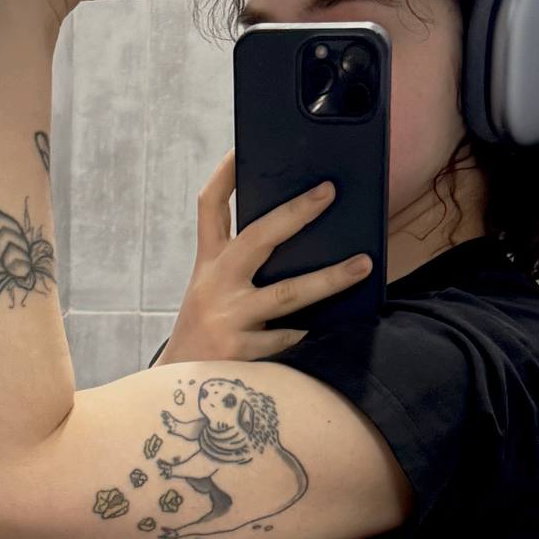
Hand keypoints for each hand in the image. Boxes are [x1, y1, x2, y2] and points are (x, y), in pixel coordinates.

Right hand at [158, 149, 372, 363]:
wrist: (174, 391)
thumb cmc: (207, 333)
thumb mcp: (210, 292)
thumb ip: (243, 268)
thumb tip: (303, 241)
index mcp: (208, 264)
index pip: (210, 208)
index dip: (225, 175)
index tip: (242, 147)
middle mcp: (214, 284)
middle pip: (257, 237)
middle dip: (295, 212)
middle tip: (329, 192)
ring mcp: (228, 318)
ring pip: (287, 293)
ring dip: (330, 278)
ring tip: (363, 264)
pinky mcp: (242, 353)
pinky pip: (291, 339)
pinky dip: (314, 334)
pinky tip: (341, 330)